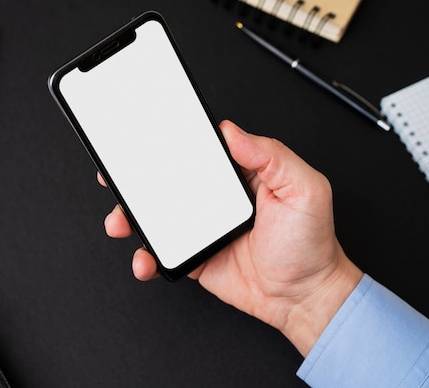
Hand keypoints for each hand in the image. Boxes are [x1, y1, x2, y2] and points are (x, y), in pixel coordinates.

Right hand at [100, 120, 362, 355]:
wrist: (304, 297)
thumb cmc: (311, 243)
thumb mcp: (304, 189)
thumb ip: (271, 156)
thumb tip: (233, 132)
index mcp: (239, 174)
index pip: (198, 150)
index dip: (170, 143)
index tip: (145, 138)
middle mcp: (217, 197)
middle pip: (167, 180)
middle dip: (137, 177)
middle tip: (117, 175)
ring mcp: (202, 226)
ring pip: (157, 215)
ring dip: (131, 215)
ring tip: (121, 221)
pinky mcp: (196, 254)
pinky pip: (162, 251)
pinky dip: (147, 256)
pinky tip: (145, 258)